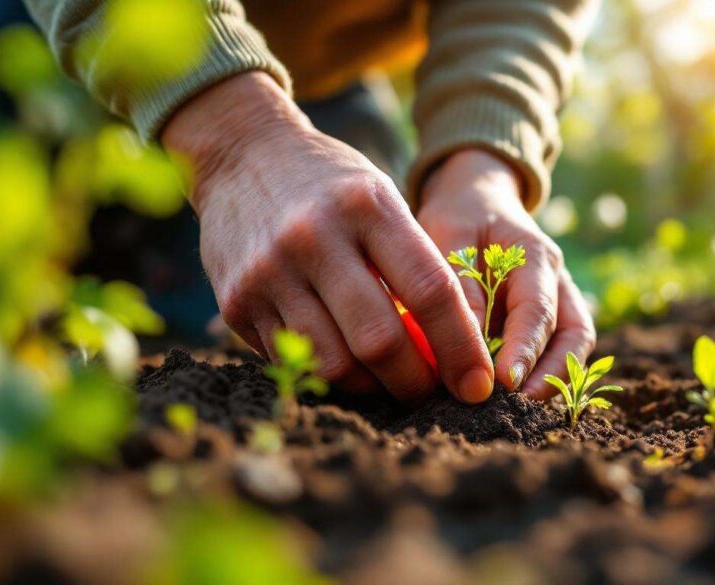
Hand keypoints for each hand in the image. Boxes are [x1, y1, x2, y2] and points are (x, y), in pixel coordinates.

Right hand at [162, 72, 493, 404]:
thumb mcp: (382, 199)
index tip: (477, 384)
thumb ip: (415, 265)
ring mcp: (269, 272)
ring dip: (372, 387)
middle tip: (432, 391)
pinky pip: (294, 360)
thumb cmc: (333, 186)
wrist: (243, 155)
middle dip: (416, 382)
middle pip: (380, 341)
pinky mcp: (237, 301)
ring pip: (334, 364)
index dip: (461, 347)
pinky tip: (346, 363)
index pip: (430, 291)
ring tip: (388, 380)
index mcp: (367, 206)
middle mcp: (314, 238)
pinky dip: (329, 374)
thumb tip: (453, 352)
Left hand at [417, 149, 595, 398]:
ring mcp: (561, 298)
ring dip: (556, 379)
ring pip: (576, 345)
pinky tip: (522, 398)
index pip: (538, 308)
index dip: (525, 348)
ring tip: (524, 409)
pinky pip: (562, 349)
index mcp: (536, 254)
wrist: (477, 199)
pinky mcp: (552, 317)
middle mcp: (558, 279)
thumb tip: (466, 342)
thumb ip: (459, 283)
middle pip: (572, 334)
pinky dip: (549, 374)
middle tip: (517, 405)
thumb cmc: (459, 217)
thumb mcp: (448, 234)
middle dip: (550, 374)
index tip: (506, 382)